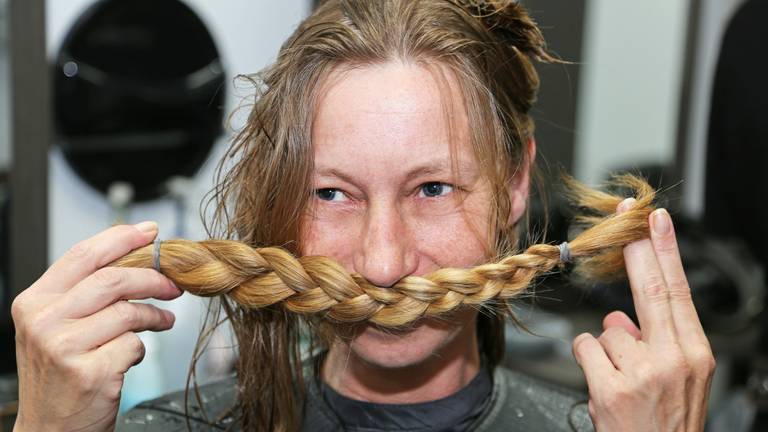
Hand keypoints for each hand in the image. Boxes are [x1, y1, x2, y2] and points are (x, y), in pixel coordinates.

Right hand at [12, 222, 182, 431]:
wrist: (50, 430)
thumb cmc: (61, 374)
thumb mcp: (57, 327)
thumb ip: (85, 293)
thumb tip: (135, 254)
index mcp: (34, 302)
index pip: (83, 255)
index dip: (122, 238)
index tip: (151, 233)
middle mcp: (44, 322)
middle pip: (112, 280)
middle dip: (152, 278)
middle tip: (173, 285)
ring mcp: (64, 348)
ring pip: (128, 311)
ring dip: (155, 315)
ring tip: (165, 320)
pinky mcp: (89, 372)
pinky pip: (133, 344)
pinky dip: (142, 348)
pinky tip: (134, 355)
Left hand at [572, 198, 715, 431]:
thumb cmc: (665, 424)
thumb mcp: (674, 381)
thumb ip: (652, 344)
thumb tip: (617, 318)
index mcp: (694, 353)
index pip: (679, 291)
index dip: (666, 251)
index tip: (656, 220)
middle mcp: (674, 360)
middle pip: (650, 289)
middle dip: (636, 248)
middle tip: (627, 215)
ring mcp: (644, 373)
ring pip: (607, 330)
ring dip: (605, 349)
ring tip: (620, 380)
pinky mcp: (613, 388)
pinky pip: (586, 349)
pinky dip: (588, 361)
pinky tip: (602, 385)